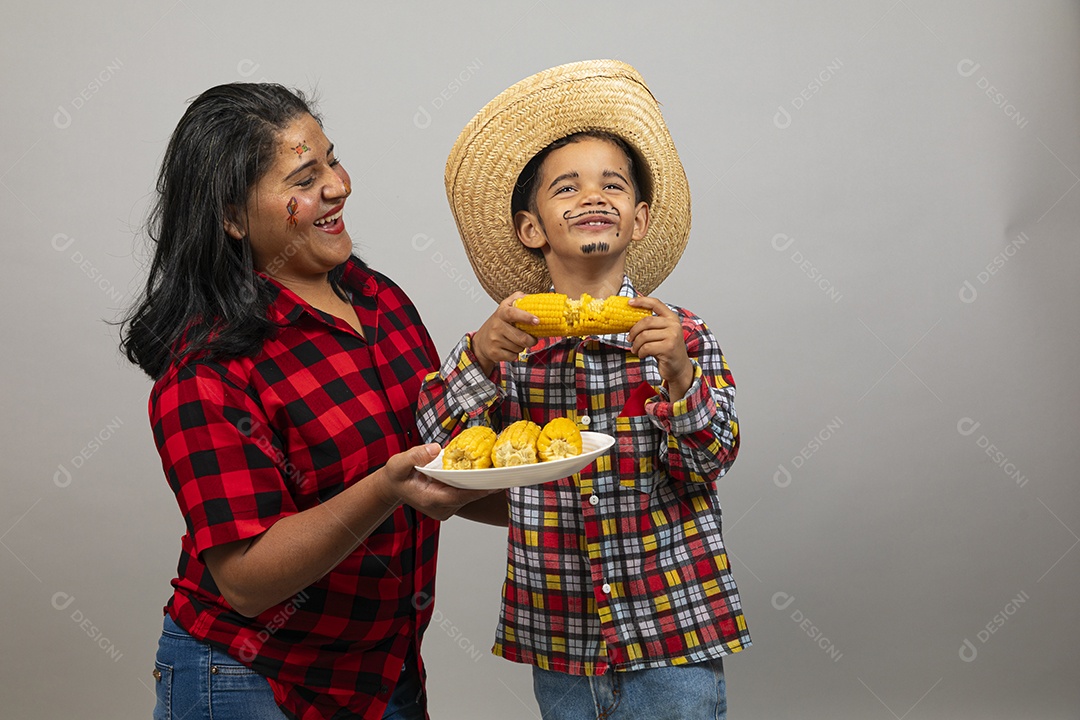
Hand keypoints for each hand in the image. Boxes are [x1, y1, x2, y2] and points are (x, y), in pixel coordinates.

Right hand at [375, 444, 497, 520]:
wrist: (393, 487)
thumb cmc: (396, 476)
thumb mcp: (398, 464)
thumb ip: (415, 456)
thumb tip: (436, 449)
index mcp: (431, 500)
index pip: (460, 496)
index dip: (479, 489)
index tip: (496, 482)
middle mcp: (441, 508)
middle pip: (469, 496)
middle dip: (486, 484)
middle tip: (506, 472)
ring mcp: (446, 508)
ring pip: (469, 496)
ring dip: (483, 484)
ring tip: (501, 471)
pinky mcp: (450, 504)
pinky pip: (466, 494)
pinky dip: (475, 484)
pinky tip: (488, 473)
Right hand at [472, 291, 539, 374]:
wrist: (481, 342)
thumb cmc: (498, 324)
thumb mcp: (505, 308)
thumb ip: (517, 299)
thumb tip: (532, 297)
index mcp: (501, 313)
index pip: (513, 313)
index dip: (526, 317)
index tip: (537, 321)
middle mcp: (496, 326)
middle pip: (522, 338)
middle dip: (531, 340)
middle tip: (532, 339)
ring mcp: (494, 340)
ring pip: (519, 348)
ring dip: (522, 347)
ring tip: (516, 342)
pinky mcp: (494, 353)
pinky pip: (513, 356)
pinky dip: (515, 354)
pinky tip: (509, 349)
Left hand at [627, 297, 693, 399]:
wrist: (678, 367)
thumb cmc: (667, 349)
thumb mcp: (662, 333)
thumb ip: (652, 324)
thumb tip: (630, 317)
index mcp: (672, 318)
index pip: (656, 303)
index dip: (641, 301)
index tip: (629, 302)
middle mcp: (674, 325)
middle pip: (646, 321)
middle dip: (634, 331)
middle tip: (629, 338)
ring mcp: (672, 336)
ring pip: (644, 335)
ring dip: (636, 344)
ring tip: (635, 349)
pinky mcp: (668, 348)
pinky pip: (646, 347)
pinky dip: (640, 352)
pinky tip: (642, 355)